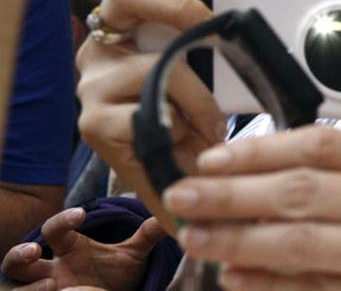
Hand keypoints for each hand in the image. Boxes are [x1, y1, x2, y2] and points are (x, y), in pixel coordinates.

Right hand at [0, 207, 165, 290]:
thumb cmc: (115, 274)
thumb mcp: (132, 255)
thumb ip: (147, 235)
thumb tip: (168, 214)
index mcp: (69, 248)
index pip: (55, 229)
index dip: (62, 220)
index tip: (80, 214)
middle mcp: (49, 268)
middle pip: (17, 259)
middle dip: (20, 254)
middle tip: (35, 251)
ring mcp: (42, 289)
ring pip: (11, 286)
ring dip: (24, 287)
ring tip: (50, 285)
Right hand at [76, 0, 224, 229]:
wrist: (180, 180)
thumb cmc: (196, 117)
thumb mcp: (213, 71)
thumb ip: (223, 38)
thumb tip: (269, 8)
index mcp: (130, 23)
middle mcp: (104, 45)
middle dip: (179, 5)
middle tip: (214, 27)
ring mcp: (93, 82)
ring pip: (154, 65)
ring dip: (199, 96)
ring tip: (214, 121)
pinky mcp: (94, 122)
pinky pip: (149, 112)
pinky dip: (181, 125)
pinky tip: (186, 138)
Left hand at [164, 127, 340, 290]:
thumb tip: (270, 172)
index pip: (325, 144)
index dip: (258, 151)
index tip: (211, 158)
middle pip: (306, 191)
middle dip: (232, 195)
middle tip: (182, 196)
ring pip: (306, 244)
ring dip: (240, 241)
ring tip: (196, 236)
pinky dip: (276, 286)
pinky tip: (239, 279)